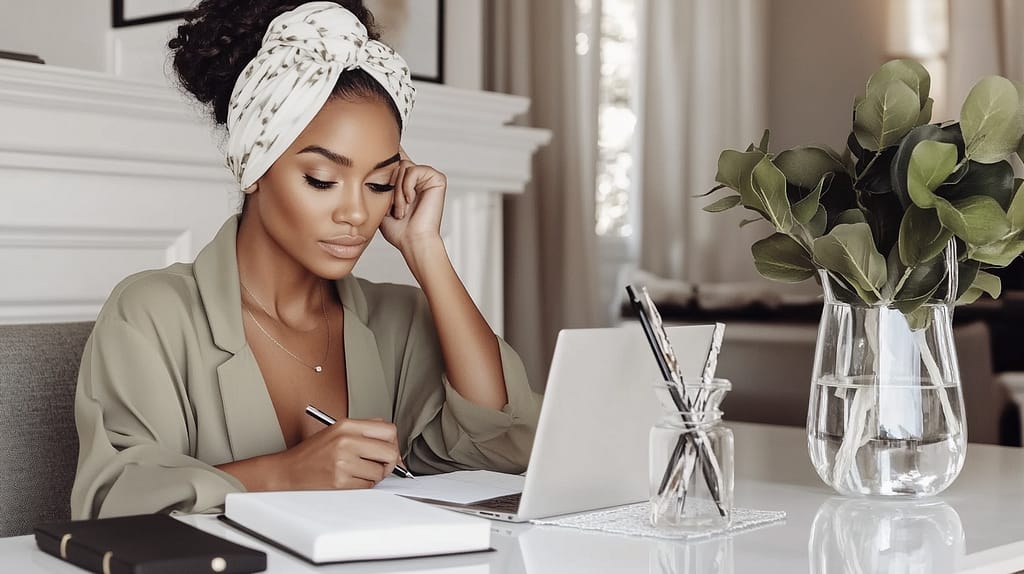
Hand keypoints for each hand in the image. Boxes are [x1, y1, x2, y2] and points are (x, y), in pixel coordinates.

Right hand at [276, 418, 402, 489]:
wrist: (287, 472)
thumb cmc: (311, 454)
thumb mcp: (336, 432)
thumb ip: (364, 431)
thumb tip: (392, 443)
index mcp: (346, 426)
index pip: (388, 430)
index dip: (393, 442)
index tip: (389, 450)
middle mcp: (345, 441)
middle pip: (390, 452)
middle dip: (389, 462)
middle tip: (379, 465)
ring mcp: (343, 462)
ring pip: (380, 472)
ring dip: (374, 477)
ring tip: (357, 472)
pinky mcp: (340, 482)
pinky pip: (367, 487)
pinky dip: (362, 486)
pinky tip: (349, 480)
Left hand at [378, 147, 446, 255]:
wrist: (413, 241)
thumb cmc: (398, 229)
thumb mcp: (380, 202)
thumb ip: (377, 183)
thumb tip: (366, 164)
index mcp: (406, 181)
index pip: (396, 159)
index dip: (387, 154)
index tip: (376, 143)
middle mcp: (418, 177)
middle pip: (396, 163)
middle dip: (390, 185)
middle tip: (393, 208)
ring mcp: (428, 177)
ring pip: (403, 167)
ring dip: (397, 191)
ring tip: (401, 209)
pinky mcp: (437, 178)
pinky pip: (414, 170)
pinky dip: (407, 187)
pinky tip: (410, 201)